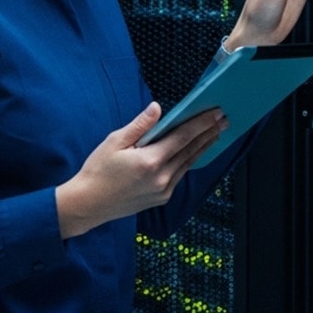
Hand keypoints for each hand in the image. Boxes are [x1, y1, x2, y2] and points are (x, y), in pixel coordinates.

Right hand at [55, 103, 226, 238]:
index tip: (215, 112)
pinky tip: (194, 152)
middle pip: (191, 150)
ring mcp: (163, 190)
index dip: (201, 123)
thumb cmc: (98, 171)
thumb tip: (157, 108)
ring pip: (188, 164)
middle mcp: (161, 177)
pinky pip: (180, 175)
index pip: (182, 137)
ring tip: (215, 133)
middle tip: (223, 119)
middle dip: (209, 133)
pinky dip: (189, 161)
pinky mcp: (161, 198)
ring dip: (203, 147)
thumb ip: (140, 125)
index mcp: (150, 161)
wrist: (89, 204)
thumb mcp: (114, 142)